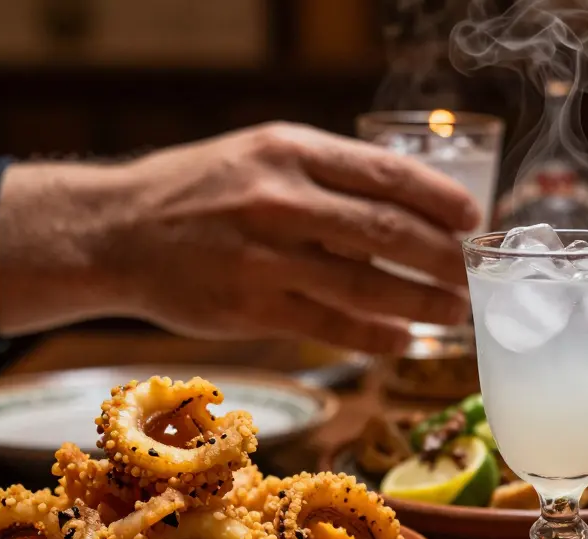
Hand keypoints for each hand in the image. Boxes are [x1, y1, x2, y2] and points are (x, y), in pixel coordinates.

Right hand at [0, 122, 481, 352]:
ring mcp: (264, 258)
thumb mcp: (260, 156)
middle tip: (473, 275)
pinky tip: (404, 340)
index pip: (387, 175)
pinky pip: (333, 327)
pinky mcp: (250, 309)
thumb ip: (328, 177)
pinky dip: (378, 337)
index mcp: (289, 151)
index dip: (441, 201)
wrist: (114, 231)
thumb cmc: (199, 191)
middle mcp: (280, 201)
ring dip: (424, 304)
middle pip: (389, 234)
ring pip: (368, 287)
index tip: (472, 220)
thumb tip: (411, 209)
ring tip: (455, 312)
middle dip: (444, 259)